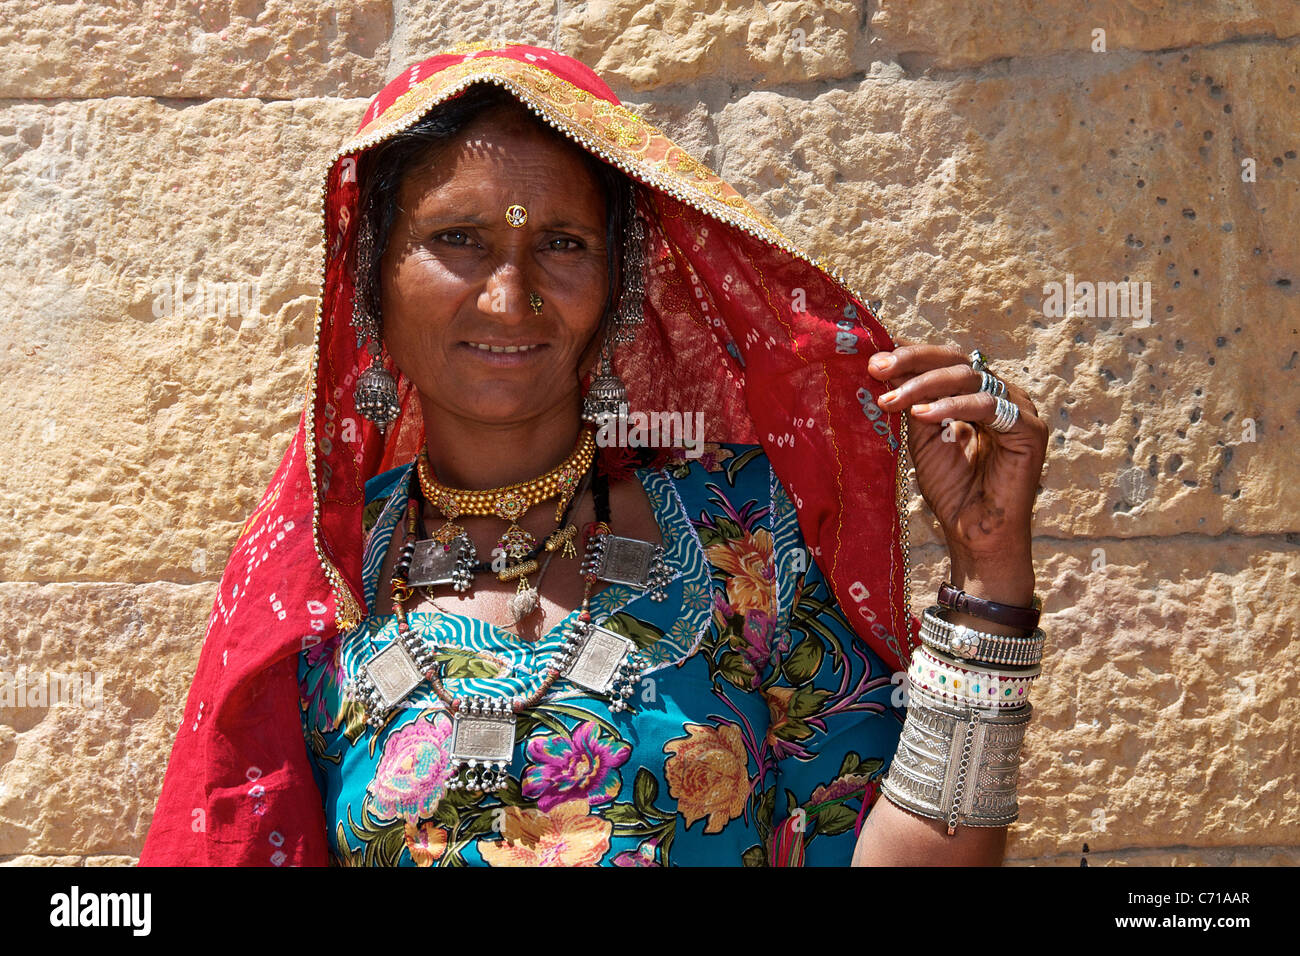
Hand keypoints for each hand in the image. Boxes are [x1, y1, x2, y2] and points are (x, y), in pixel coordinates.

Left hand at [868, 343, 1047, 602]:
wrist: (974, 534)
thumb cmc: (951, 489)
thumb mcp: (923, 438)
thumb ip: (913, 403)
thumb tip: (884, 368)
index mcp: (978, 393)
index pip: (944, 362)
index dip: (910, 357)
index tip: (873, 360)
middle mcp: (1002, 395)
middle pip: (957, 361)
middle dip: (914, 361)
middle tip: (878, 368)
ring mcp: (1020, 409)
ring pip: (970, 377)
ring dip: (925, 385)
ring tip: (891, 400)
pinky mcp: (1030, 430)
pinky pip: (989, 405)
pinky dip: (954, 406)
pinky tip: (922, 414)